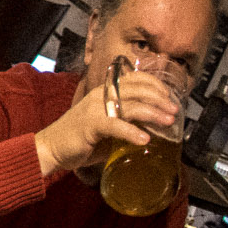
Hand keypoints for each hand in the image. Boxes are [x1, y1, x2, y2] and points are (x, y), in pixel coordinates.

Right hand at [35, 65, 180, 178]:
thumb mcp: (108, 126)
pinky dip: (132, 132)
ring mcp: (94, 108)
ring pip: (130, 105)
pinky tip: (144, 140)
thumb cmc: (82, 139)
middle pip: (137, 89)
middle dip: (160, 98)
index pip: (135, 79)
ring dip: (152, 112)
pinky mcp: (90, 124)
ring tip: (168, 122)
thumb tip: (156, 130)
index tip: (171, 97)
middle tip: (175, 110)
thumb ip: (127, 123)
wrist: (52, 148)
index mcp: (105, 92)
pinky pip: (115, 125)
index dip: (156, 85)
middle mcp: (101, 95)